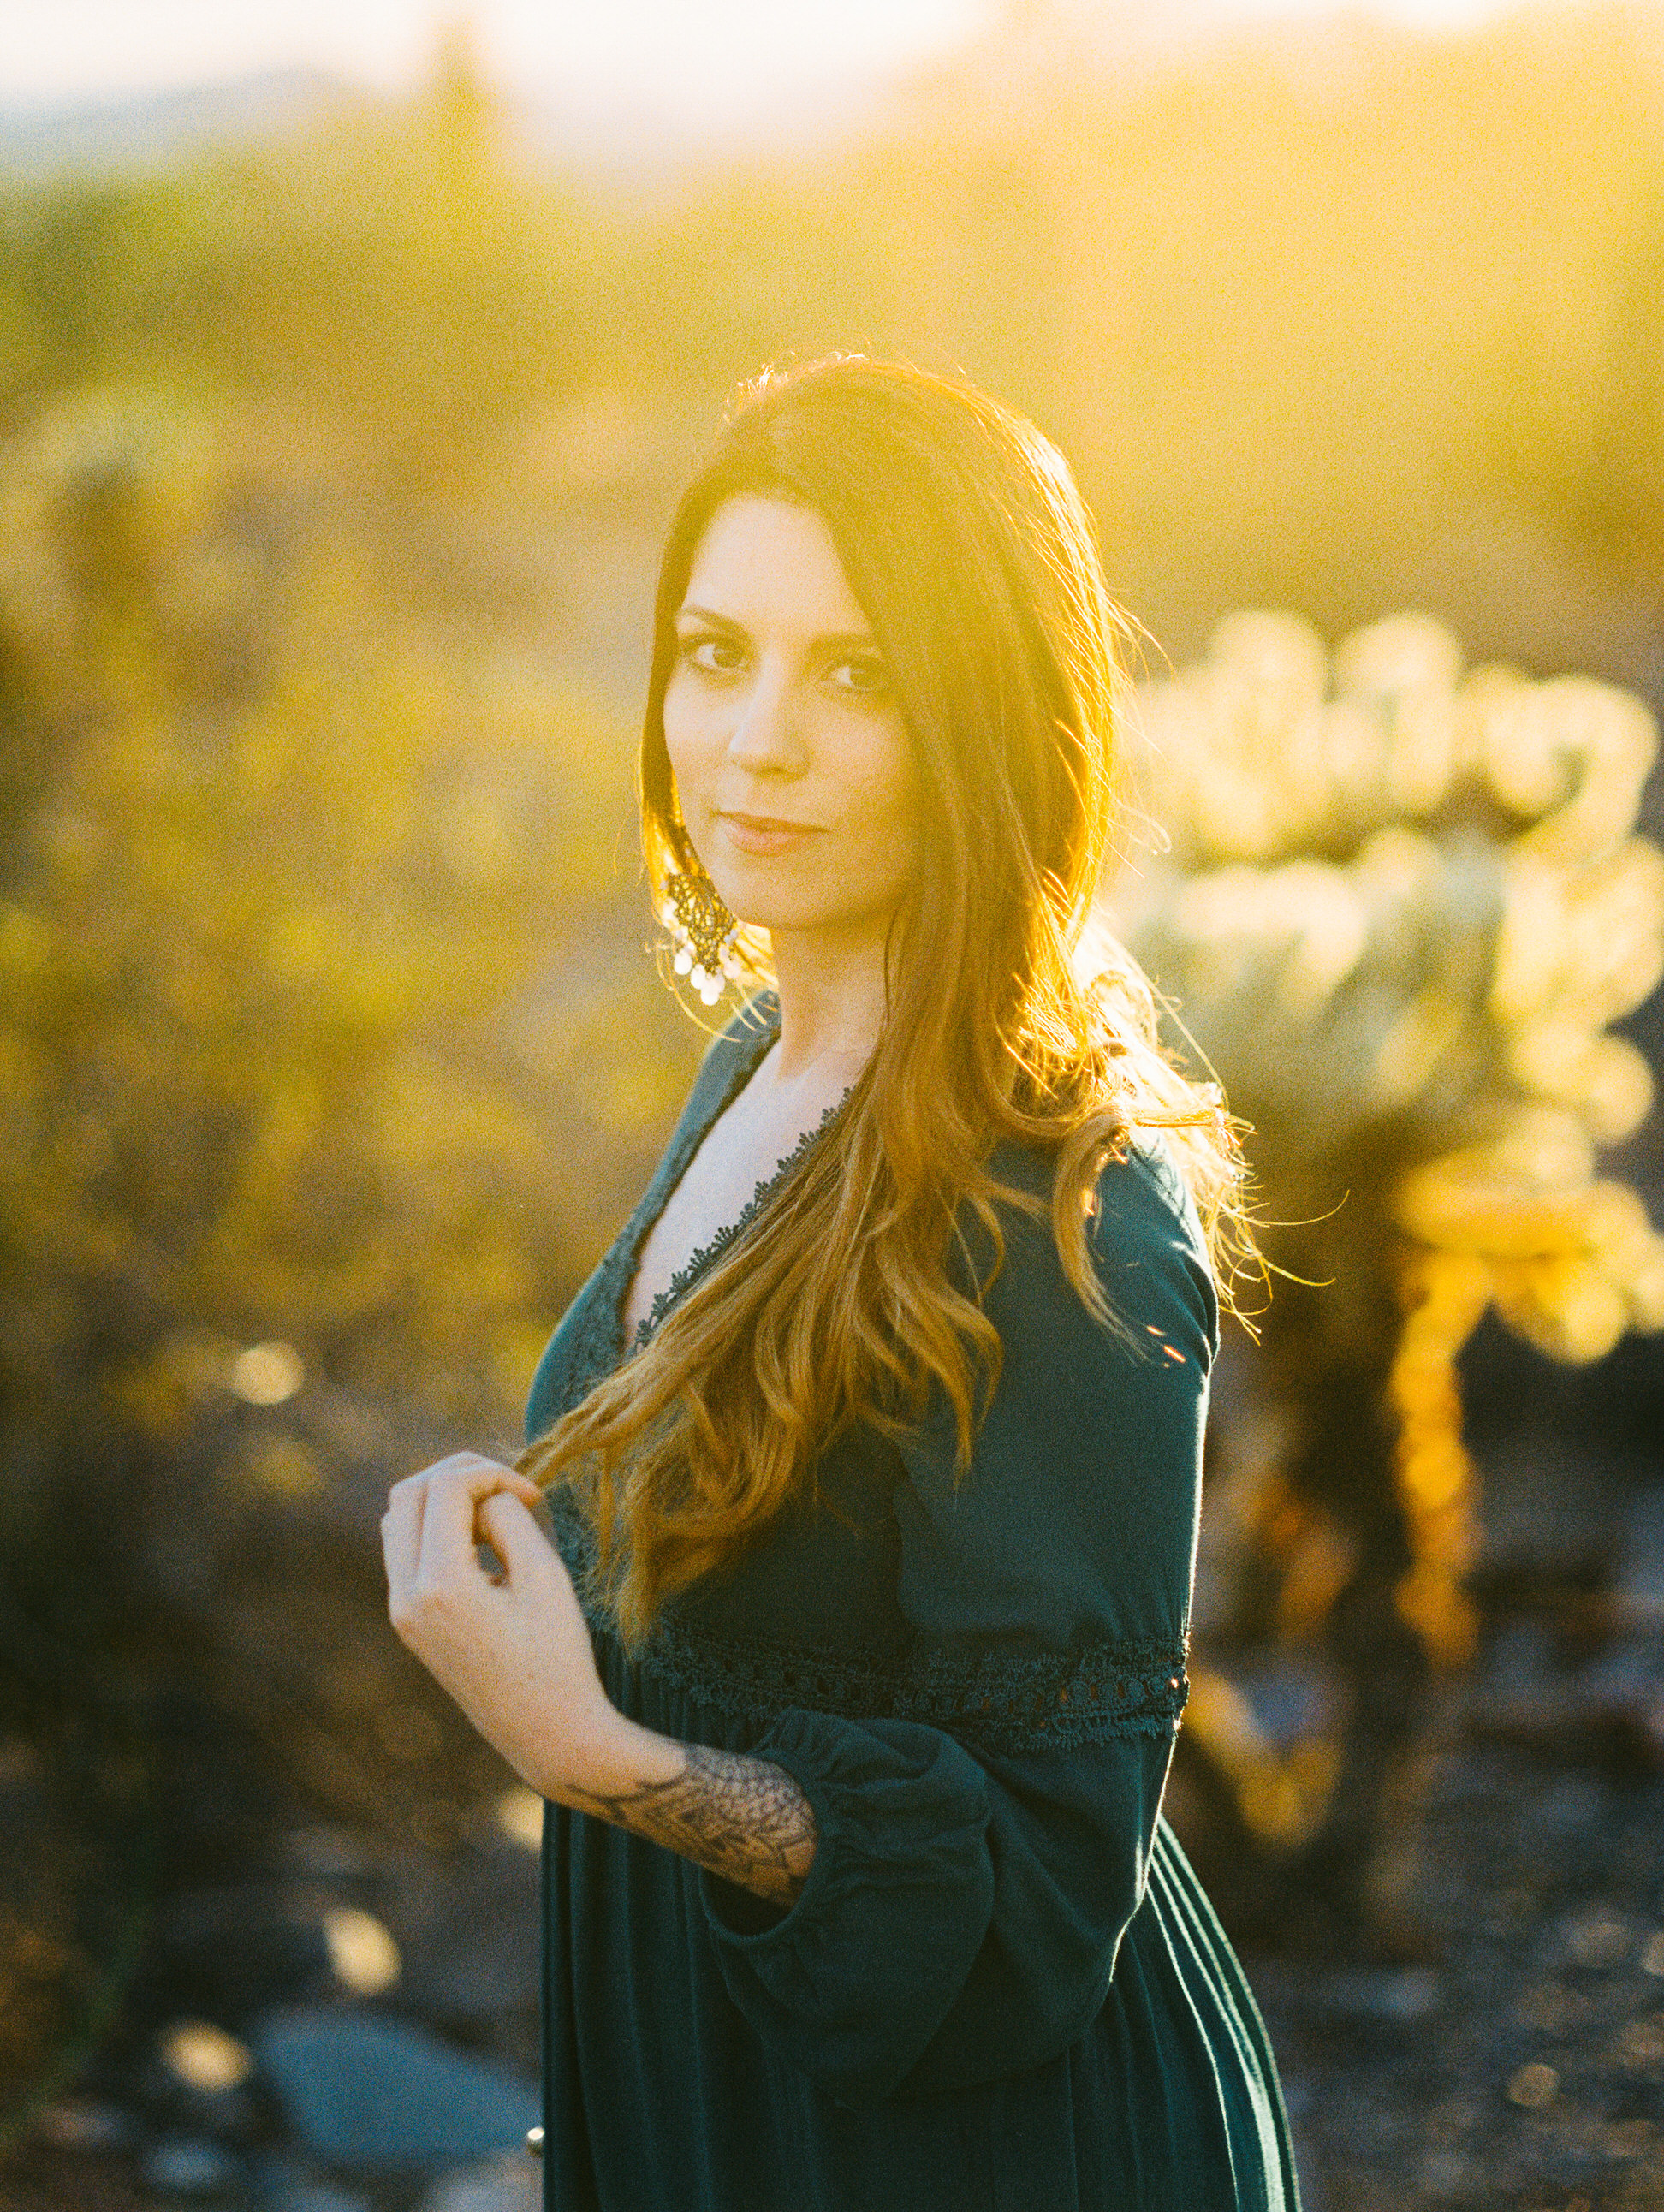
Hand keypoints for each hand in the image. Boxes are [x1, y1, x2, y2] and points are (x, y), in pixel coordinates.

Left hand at [380, 1451, 620, 1799]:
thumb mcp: (544, 1575)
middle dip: (458, 1474)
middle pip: (407, 1494)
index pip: (445, 1487)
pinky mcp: (409, 1622)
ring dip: (442, 1498)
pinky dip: (435, 1527)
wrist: (545, 1732)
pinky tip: (480, 1539)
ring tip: (495, 1511)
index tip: (534, 1495)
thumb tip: (483, 1495)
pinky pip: (405, 1551)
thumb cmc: (557, 1655)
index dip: (492, 1473)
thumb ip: (507, 1519)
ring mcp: (402, 1612)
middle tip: (509, 1486)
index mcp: (440, 1585)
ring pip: (399, 1519)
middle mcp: (407, 1596)